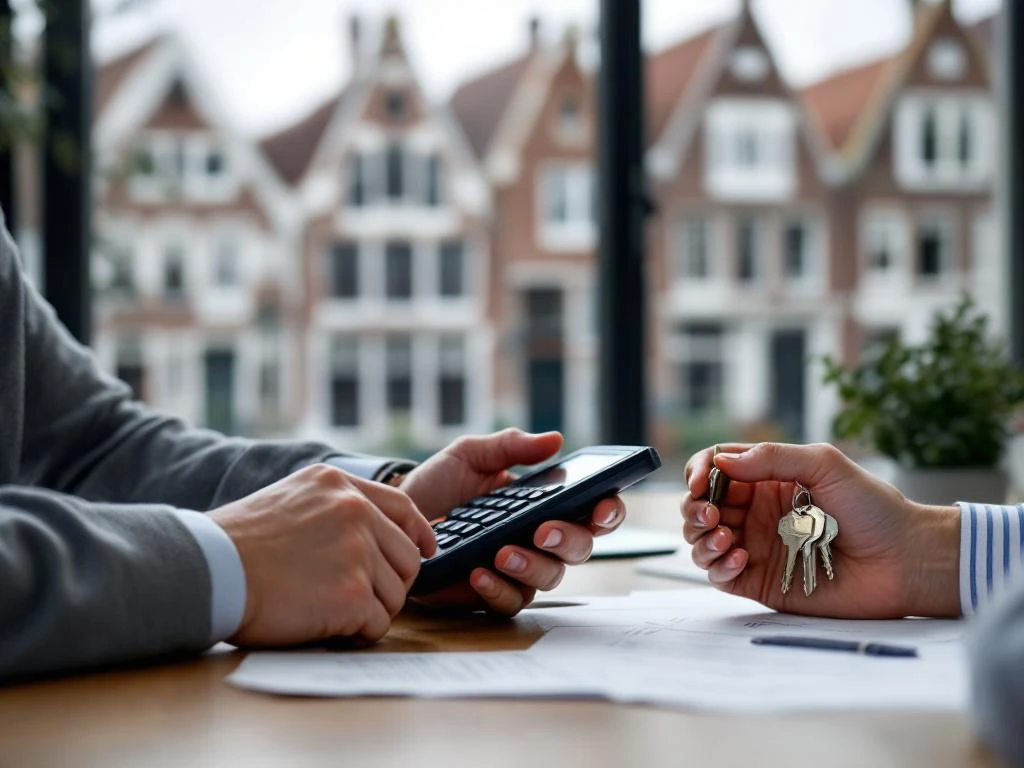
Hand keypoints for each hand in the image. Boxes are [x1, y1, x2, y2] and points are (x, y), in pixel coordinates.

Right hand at [210, 463, 435, 645]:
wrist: (208, 570)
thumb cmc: (237, 544)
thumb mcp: (290, 497)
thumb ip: (333, 507)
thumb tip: (370, 532)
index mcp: (340, 486)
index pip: (404, 507)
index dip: (419, 533)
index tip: (425, 551)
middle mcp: (355, 512)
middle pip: (407, 557)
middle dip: (393, 582)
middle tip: (364, 597)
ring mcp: (357, 552)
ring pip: (395, 594)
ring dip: (370, 610)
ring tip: (333, 611)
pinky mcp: (352, 594)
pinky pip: (378, 623)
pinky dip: (358, 632)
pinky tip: (329, 626)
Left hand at [399, 428, 625, 615]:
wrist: (398, 516)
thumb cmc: (438, 484)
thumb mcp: (470, 455)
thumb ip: (510, 447)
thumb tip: (554, 440)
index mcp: (544, 503)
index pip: (592, 510)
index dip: (607, 510)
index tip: (600, 506)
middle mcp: (539, 539)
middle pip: (580, 548)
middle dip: (568, 540)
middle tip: (542, 530)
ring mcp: (519, 569)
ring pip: (549, 578)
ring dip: (531, 566)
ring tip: (502, 553)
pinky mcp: (491, 594)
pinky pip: (510, 601)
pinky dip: (497, 588)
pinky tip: (478, 571)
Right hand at [681, 442, 960, 617]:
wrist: (906, 560)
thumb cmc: (874, 509)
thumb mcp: (824, 465)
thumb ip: (772, 458)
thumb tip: (721, 462)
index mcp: (768, 480)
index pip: (715, 469)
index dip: (699, 473)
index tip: (700, 482)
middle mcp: (757, 513)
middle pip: (700, 506)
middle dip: (695, 509)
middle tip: (711, 515)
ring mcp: (757, 547)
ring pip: (703, 542)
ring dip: (701, 539)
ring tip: (725, 538)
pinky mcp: (761, 582)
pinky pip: (720, 576)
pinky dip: (718, 567)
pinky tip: (739, 559)